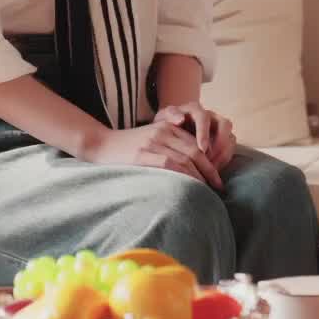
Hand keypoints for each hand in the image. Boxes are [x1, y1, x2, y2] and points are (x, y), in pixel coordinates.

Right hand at [83, 115, 223, 187]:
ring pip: (185, 159)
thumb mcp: (151, 140)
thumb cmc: (127, 147)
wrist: (101, 144)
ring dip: (199, 177)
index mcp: (168, 127)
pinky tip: (190, 187)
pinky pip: (170, 165)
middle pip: (195, 151)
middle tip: (218, 187)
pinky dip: (184, 176)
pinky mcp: (143, 154)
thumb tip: (191, 169)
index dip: (209, 162)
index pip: (196, 145)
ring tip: (206, 191)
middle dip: (210, 171)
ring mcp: (153, 142)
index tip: (217, 178)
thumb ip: (170, 147)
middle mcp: (163, 132)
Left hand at [156, 100, 236, 173]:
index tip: (202, 149)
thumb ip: (170, 115)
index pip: (204, 118)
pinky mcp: (223, 141)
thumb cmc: (165, 126)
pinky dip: (223, 160)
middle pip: (225, 125)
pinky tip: (213, 170)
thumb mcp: (164, 119)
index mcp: (196, 110)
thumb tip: (180, 119)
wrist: (168, 134)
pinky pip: (230, 149)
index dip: (205, 133)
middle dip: (219, 144)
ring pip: (230, 138)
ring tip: (212, 169)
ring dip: (223, 154)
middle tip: (210, 161)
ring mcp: (219, 129)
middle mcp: (211, 117)